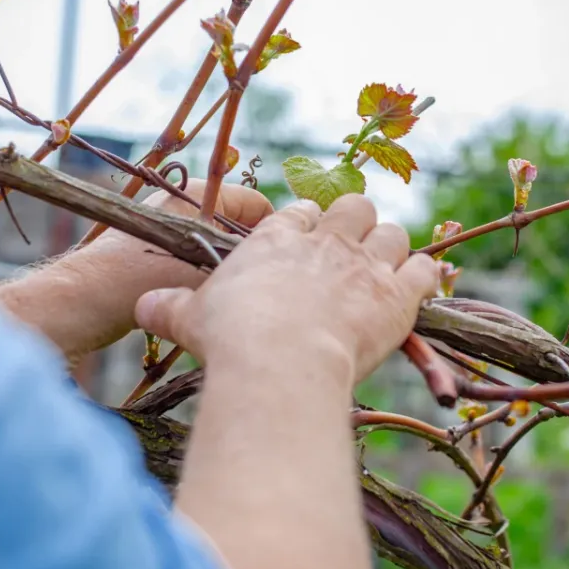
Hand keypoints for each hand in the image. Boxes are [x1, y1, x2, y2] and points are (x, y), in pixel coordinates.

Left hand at [0, 180, 271, 359]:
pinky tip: (210, 311)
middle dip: (252, 257)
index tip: (284, 263)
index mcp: (195, 194)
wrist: (76, 306)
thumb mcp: (201, 265)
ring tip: (237, 301)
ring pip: (218, 255)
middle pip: (238, 230)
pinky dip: (208, 287)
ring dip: (228, 276)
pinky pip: (197, 272)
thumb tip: (281, 264)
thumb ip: (244, 261)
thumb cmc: (137, 276)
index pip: (255, 204)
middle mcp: (182, 209)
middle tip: (263, 286)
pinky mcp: (154, 264)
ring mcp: (167, 236)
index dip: (275, 232)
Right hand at [135, 194, 438, 386]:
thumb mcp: (188, 318)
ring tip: (385, 270)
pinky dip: (426, 277)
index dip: (307, 225)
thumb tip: (142, 306)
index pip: (300, 212)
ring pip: (395, 233)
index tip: (306, 242)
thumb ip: (168, 306)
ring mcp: (366, 263)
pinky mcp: (399, 293)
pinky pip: (426, 270)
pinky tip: (419, 288)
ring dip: (392, 248)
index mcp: (277, 237)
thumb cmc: (229, 338)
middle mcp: (327, 241)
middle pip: (355, 206)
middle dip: (356, 223)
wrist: (279, 361)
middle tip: (350, 251)